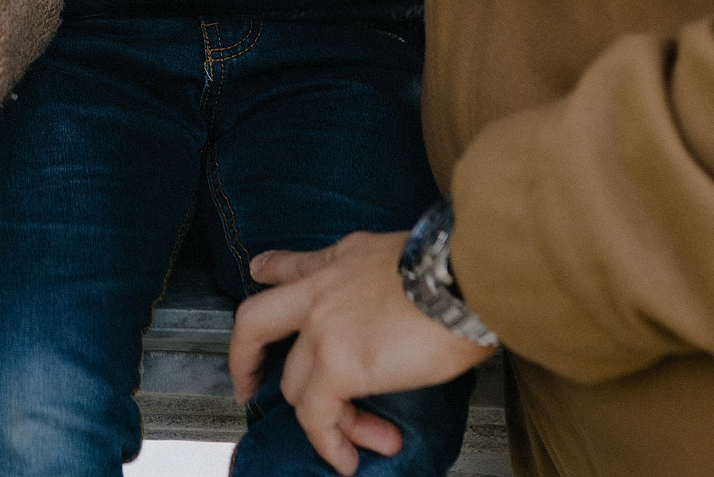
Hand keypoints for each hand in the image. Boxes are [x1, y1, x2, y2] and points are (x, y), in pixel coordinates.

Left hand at [229, 231, 493, 475]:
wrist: (469, 277)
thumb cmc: (461, 271)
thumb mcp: (413, 256)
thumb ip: (391, 280)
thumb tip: (415, 301)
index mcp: (345, 259)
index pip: (296, 264)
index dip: (272, 271)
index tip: (260, 272)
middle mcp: (323, 289)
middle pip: (256, 321)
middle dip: (245, 356)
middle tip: (247, 383)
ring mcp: (322, 327)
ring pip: (295, 385)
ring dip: (328, 420)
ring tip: (358, 443)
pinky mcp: (336, 364)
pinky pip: (317, 416)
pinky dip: (330, 443)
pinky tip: (345, 458)